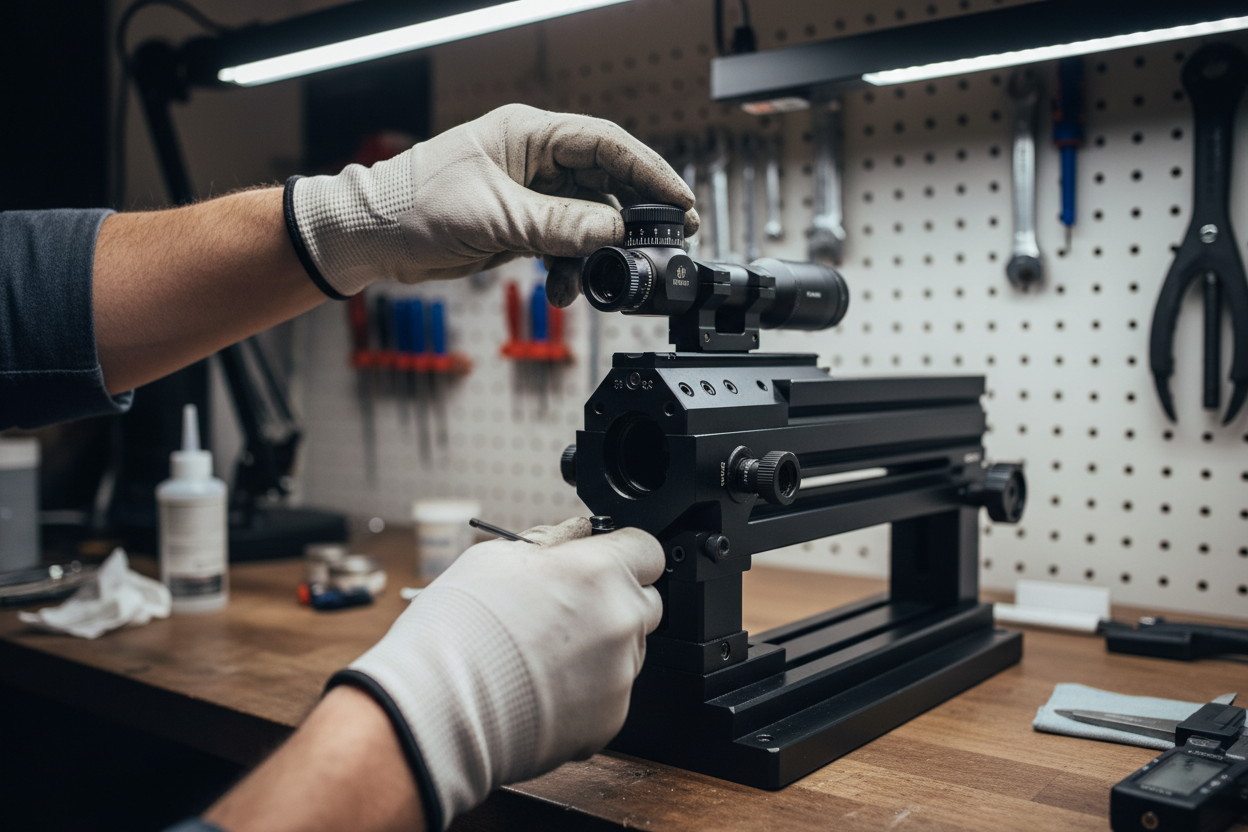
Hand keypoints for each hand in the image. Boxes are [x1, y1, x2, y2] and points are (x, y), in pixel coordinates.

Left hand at [287, 104, 697, 298]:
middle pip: (604, 182)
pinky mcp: (518, 224)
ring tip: (602, 278)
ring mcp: (527, 193)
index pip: (605, 145)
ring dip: (595, 252)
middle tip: (661, 242)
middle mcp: (532, 160)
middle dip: (631, 216)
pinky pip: (561, 244)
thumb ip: (561, 226)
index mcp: (528, 135)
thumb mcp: (498, 217)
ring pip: (584, 220)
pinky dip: (568, 268)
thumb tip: (614, 231)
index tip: (677, 201)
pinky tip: (564, 289)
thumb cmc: (414, 205)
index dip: (647, 172)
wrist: (369, 237)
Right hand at [332, 517, 664, 828]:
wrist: (438, 707)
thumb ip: (551, 542)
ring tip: (543, 656)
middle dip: (613, 602)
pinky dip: (587, 691)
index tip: (602, 563)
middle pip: (643, 602)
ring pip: (628, 651)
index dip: (622, 554)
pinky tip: (543, 688)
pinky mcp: (610, 719)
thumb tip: (574, 535)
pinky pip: (611, 694)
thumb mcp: (497, 557)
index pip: (647, 549)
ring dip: (601, 648)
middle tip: (564, 611)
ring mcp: (620, 673)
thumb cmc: (458, 630)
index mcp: (599, 572)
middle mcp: (621, 620)